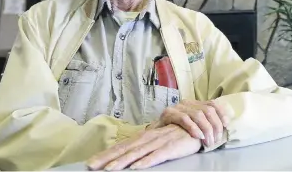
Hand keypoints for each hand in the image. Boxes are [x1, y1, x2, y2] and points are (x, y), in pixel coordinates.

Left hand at [86, 124, 200, 170]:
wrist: (200, 124)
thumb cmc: (179, 134)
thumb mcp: (160, 140)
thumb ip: (146, 147)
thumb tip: (132, 155)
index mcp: (145, 137)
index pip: (122, 146)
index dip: (106, 154)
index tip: (91, 163)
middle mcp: (149, 137)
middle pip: (125, 149)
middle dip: (107, 158)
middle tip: (91, 166)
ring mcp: (159, 142)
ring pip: (137, 153)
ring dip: (122, 162)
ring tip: (108, 170)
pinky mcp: (172, 147)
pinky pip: (157, 156)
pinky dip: (146, 162)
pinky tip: (136, 168)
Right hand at [149, 99, 229, 146]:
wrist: (157, 134)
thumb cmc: (178, 131)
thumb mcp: (195, 125)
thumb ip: (207, 122)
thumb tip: (226, 123)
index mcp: (195, 104)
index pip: (212, 104)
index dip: (221, 113)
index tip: (227, 125)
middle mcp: (188, 103)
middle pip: (208, 110)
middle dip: (215, 126)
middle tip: (216, 141)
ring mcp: (178, 107)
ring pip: (198, 115)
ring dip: (206, 130)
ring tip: (208, 142)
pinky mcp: (169, 113)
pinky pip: (184, 119)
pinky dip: (193, 128)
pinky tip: (198, 136)